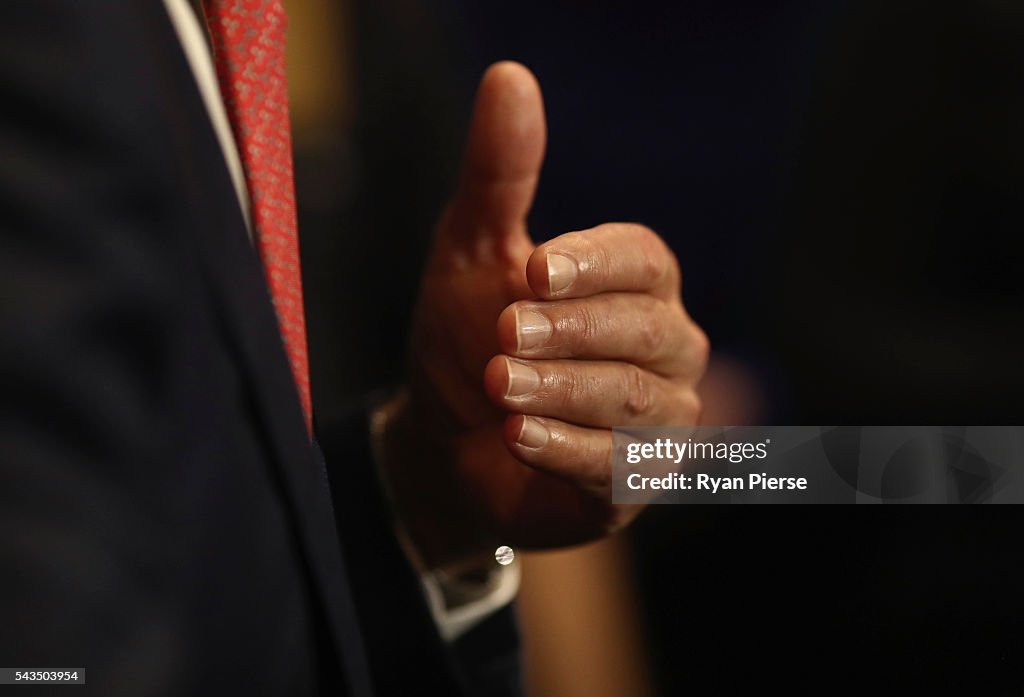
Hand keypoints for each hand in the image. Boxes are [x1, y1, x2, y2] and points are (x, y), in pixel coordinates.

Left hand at [378, 62, 707, 567]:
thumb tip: (509, 76)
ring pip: (634, 401)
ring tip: (500, 386)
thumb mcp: (472, 252)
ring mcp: (657, 422)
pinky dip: (567, 450)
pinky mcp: (635, 484)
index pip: (646, 261)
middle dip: (574, 332)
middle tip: (505, 333)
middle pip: (647, 331)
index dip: (597, 264)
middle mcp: (664, 350)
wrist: (445, 441)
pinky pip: (619, 468)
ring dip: (562, 390)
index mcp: (635, 286)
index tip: (534, 268)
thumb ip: (500, 176)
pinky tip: (515, 436)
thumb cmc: (468, 337)